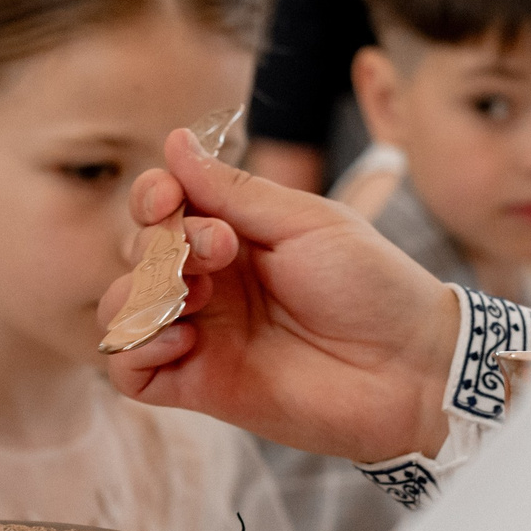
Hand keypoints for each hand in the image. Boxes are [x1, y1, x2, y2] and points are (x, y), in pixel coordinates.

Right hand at [99, 128, 459, 461]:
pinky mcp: (197, 386)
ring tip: (195, 294)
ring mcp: (201, 335)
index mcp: (236, 237)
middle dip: (161, 242)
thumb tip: (174, 143)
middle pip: (136, 252)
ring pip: (120, 308)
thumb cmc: (374, 288)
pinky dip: (137, 348)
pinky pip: (128, 369)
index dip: (152, 197)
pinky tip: (183, 336)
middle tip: (220, 249)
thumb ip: (235, 189)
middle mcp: (211, 284)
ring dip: (142, 291)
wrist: (410, 368)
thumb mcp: (307, 222)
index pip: (162, 209)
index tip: (169, 196)